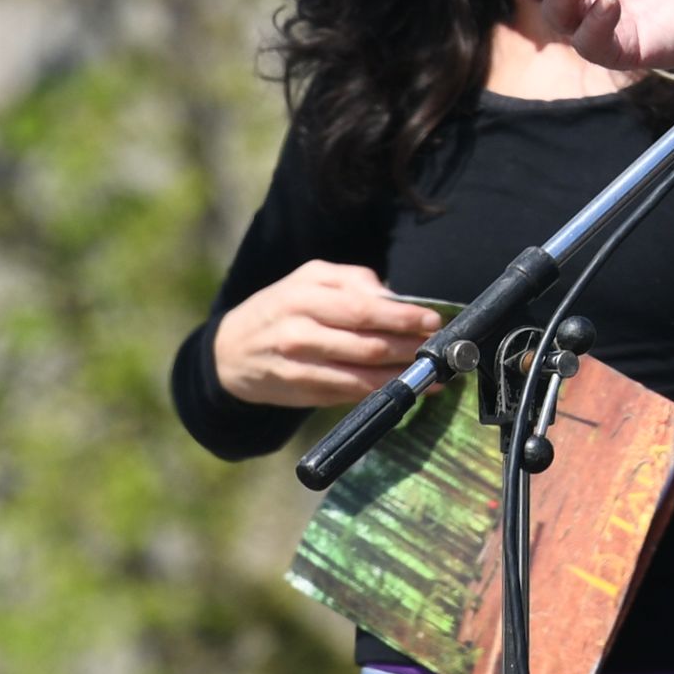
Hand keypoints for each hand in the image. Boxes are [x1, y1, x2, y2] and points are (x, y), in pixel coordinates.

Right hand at [214, 260, 442, 408]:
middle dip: (412, 349)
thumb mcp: (311, 278)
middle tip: (442, 348)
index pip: (363, 309)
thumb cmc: (282, 307)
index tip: (433, 321)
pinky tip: (407, 389)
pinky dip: (382, 393)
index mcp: (304, 298)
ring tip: (434, 373)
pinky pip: (350, 395)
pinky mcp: (303, 394)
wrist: (231, 350)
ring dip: (404, 377)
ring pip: (362, 377)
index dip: (402, 318)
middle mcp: (299, 335)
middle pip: (368, 346)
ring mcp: (300, 369)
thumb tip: (395, 298)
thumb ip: (354, 281)